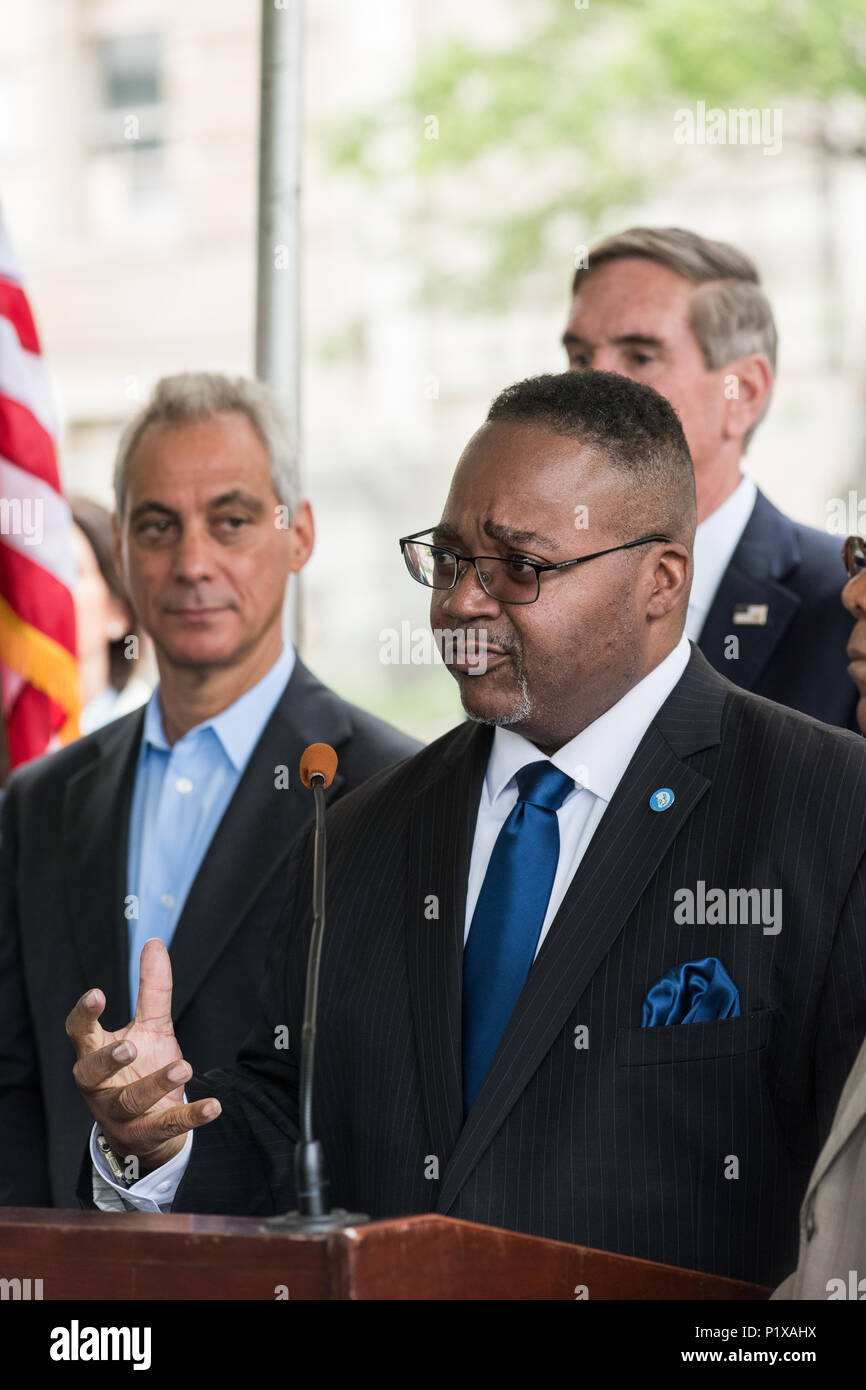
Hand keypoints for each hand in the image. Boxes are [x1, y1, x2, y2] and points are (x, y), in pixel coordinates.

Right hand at [66, 937, 220, 1178]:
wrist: (150, 1126)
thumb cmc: (143, 1067)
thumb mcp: (150, 1026)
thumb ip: (151, 989)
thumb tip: (154, 942)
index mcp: (95, 1054)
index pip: (79, 1033)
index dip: (84, 1015)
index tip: (97, 994)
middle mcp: (100, 1086)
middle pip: (90, 1073)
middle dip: (108, 1059)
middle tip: (128, 1045)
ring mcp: (121, 1113)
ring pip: (131, 1101)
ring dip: (156, 1084)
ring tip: (183, 1067)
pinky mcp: (148, 1133)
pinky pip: (168, 1126)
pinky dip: (192, 1117)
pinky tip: (215, 1105)